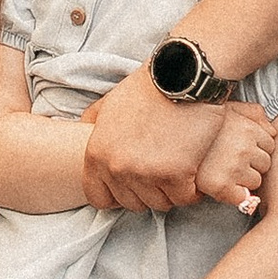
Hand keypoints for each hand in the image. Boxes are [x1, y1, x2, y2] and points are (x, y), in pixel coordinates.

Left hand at [81, 63, 220, 212]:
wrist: (182, 74)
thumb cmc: (148, 86)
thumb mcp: (110, 102)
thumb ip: (93, 121)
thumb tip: (83, 129)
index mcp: (96, 154)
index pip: (99, 198)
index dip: (119, 195)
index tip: (134, 184)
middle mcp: (116, 168)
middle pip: (133, 203)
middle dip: (149, 191)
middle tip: (163, 171)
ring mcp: (145, 173)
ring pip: (160, 204)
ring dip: (172, 191)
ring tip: (180, 167)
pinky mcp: (175, 175)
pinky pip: (184, 198)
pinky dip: (192, 188)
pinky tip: (194, 168)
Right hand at [192, 103, 274, 214]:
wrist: (167, 136)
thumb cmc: (194, 120)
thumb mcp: (224, 108)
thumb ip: (250, 112)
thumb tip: (272, 129)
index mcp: (245, 126)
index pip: (270, 141)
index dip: (256, 144)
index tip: (239, 145)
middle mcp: (243, 146)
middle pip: (266, 162)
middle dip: (252, 162)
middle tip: (230, 159)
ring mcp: (233, 166)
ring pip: (256, 180)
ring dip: (243, 178)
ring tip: (224, 170)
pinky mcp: (221, 185)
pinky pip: (242, 197)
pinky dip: (234, 195)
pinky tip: (221, 184)